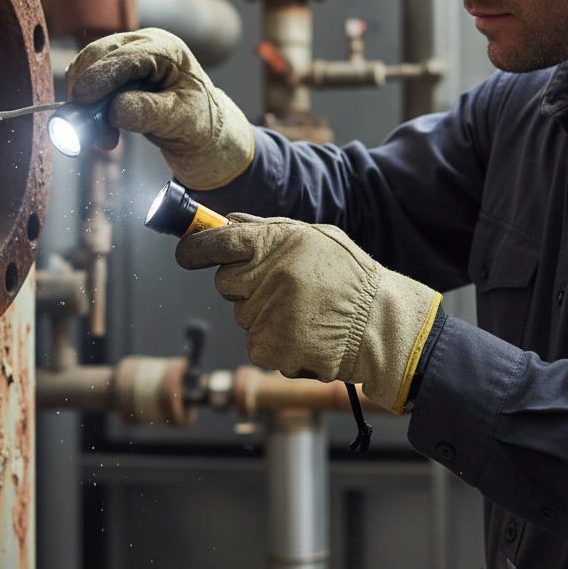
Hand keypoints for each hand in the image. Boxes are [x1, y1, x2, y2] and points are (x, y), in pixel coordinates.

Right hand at [66, 28, 252, 189]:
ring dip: (86, 99)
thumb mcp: (181, 120)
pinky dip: (89, 104)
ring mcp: (129, 54)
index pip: (126, 56)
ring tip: (102, 134)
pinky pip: (91, 81)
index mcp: (167, 49)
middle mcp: (145, 44)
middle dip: (87, 87)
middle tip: (84, 122)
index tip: (81, 99)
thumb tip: (115, 109)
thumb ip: (149, 113)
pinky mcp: (117, 71)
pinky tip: (104, 129)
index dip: (100, 76)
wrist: (203, 129)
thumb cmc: (199, 121)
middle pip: (100, 54)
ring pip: (89, 66)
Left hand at [175, 214, 441, 413]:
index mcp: (277, 242)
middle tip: (279, 287)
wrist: (381, 327)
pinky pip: (255, 342)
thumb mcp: (315, 238)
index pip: (218, 241)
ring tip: (303, 312)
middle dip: (242, 284)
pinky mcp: (268, 347)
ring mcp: (266, 313)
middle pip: (225, 281)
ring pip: (243, 314)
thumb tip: (228, 221)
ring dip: (263, 314)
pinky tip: (303, 334)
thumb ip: (268, 229)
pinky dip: (274, 341)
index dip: (196, 248)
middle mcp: (267, 275)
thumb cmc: (350, 279)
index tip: (186, 253)